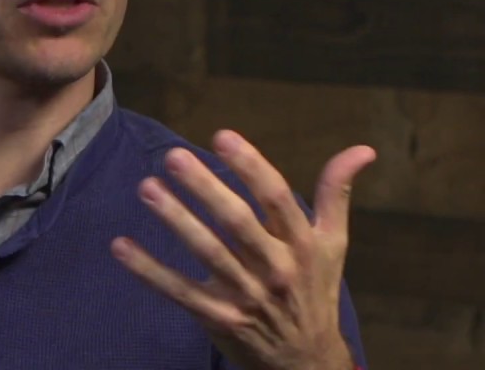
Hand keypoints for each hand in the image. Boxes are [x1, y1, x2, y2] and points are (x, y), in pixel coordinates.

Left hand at [110, 130, 374, 369]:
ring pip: (208, 253)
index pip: (277, 197)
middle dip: (206, 188)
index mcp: (302, 244)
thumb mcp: (333, 244)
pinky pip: (180, 292)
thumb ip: (336, 193)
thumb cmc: (315, 290)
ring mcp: (247, 296)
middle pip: (238, 222)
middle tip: (173, 157)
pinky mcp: (220, 319)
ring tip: (146, 188)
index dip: (251, 166)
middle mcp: (276, 268)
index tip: (222, 136)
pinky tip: (121, 245)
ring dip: (175, 220)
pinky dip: (150, 270)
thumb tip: (362, 149)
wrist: (308, 362)